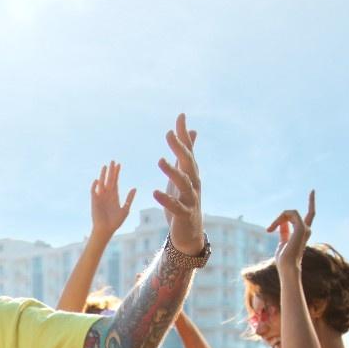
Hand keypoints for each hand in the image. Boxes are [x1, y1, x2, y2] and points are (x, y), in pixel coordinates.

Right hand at [89, 161, 134, 237]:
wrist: (106, 230)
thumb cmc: (115, 222)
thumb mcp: (125, 210)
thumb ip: (129, 199)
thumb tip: (134, 188)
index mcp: (114, 196)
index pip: (115, 181)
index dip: (117, 173)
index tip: (119, 164)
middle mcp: (107, 195)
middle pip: (109, 180)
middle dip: (111, 171)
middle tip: (113, 161)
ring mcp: (100, 197)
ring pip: (102, 183)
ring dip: (103, 175)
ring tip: (105, 166)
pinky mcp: (94, 201)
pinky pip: (93, 191)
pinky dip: (95, 186)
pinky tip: (97, 180)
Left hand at [154, 115, 203, 253]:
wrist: (191, 232)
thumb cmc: (185, 200)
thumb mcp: (185, 175)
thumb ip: (187, 154)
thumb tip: (191, 130)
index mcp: (192, 173)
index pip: (188, 150)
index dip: (184, 134)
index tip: (180, 116)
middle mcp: (194, 183)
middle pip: (188, 163)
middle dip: (180, 148)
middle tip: (169, 134)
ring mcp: (191, 199)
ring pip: (183, 183)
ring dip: (172, 171)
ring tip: (159, 161)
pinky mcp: (184, 214)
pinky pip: (175, 206)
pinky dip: (166, 199)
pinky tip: (154, 192)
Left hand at [267, 191, 315, 271]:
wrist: (287, 267)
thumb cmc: (284, 259)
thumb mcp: (282, 242)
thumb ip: (284, 231)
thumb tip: (282, 223)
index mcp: (303, 233)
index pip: (310, 214)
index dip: (311, 202)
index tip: (312, 191)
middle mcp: (307, 229)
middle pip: (294, 213)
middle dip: (282, 215)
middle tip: (269, 229)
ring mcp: (305, 228)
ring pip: (290, 212)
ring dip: (278, 219)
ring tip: (270, 230)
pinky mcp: (302, 227)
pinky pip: (291, 213)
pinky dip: (280, 218)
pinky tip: (273, 228)